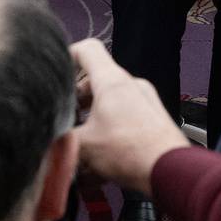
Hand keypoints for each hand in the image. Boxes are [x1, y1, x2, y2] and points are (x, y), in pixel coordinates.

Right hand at [69, 38, 189, 193]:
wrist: (169, 171)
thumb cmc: (132, 152)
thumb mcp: (83, 146)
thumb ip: (61, 140)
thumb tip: (51, 143)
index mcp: (112, 81)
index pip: (87, 50)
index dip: (67, 57)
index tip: (57, 73)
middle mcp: (131, 86)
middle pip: (95, 81)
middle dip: (76, 101)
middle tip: (64, 120)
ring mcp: (144, 102)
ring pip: (109, 103)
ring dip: (92, 120)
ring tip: (80, 146)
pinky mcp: (152, 120)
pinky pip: (124, 119)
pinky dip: (108, 132)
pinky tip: (98, 160)